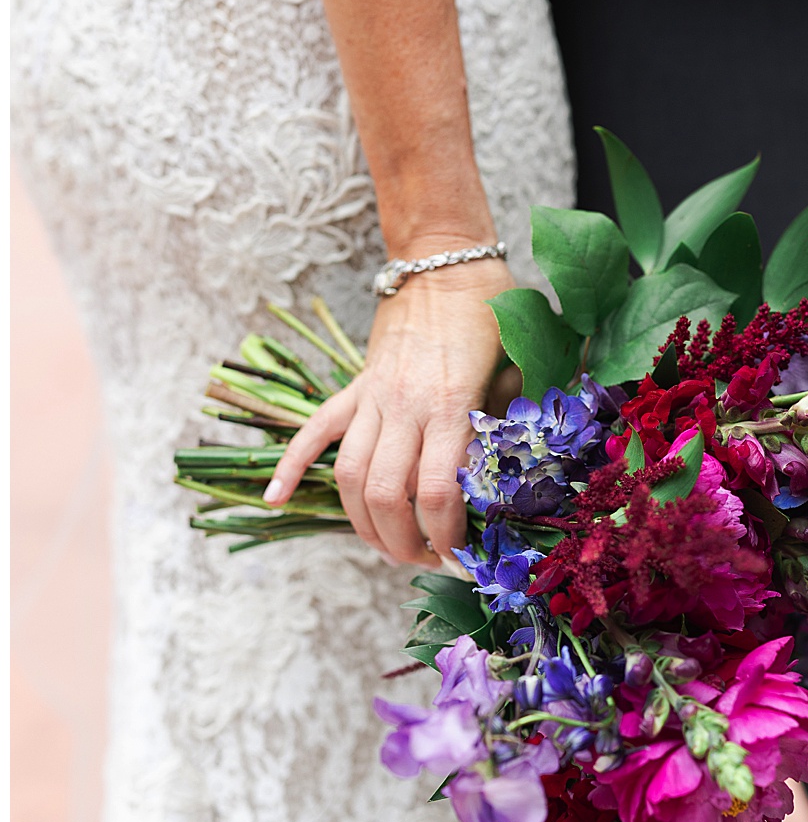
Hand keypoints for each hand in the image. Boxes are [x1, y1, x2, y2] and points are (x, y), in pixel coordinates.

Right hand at [264, 256, 514, 567]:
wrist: (447, 260)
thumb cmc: (493, 312)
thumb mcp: (518, 367)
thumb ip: (512, 423)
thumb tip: (515, 481)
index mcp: (450, 404)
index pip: (437, 491)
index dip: (447, 537)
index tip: (462, 559)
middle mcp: (404, 405)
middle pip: (387, 493)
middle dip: (403, 542)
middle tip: (426, 561)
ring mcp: (372, 396)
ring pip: (349, 474)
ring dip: (362, 523)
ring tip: (386, 549)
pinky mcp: (355, 385)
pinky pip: (314, 431)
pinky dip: (292, 466)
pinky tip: (275, 500)